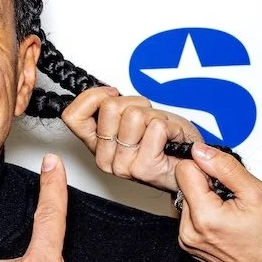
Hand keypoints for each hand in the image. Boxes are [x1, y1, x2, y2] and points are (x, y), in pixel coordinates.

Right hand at [60, 86, 201, 191]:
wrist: (189, 167)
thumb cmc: (165, 142)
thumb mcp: (133, 117)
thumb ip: (113, 107)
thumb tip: (106, 92)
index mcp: (96, 145)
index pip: (72, 116)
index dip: (93, 96)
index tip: (113, 95)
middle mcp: (104, 159)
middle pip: (110, 107)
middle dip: (135, 103)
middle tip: (147, 119)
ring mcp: (122, 166)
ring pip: (134, 115)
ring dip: (154, 116)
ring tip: (160, 131)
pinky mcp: (143, 169)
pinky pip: (156, 127)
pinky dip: (170, 126)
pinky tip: (171, 139)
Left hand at [175, 144, 261, 261]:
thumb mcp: (256, 192)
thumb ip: (225, 167)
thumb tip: (201, 150)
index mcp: (203, 218)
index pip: (184, 170)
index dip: (207, 167)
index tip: (224, 178)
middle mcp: (189, 232)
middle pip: (185, 185)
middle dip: (208, 184)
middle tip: (234, 199)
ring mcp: (188, 242)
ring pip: (188, 199)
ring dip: (207, 199)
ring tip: (232, 212)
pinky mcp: (190, 246)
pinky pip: (191, 216)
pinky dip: (206, 213)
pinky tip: (226, 221)